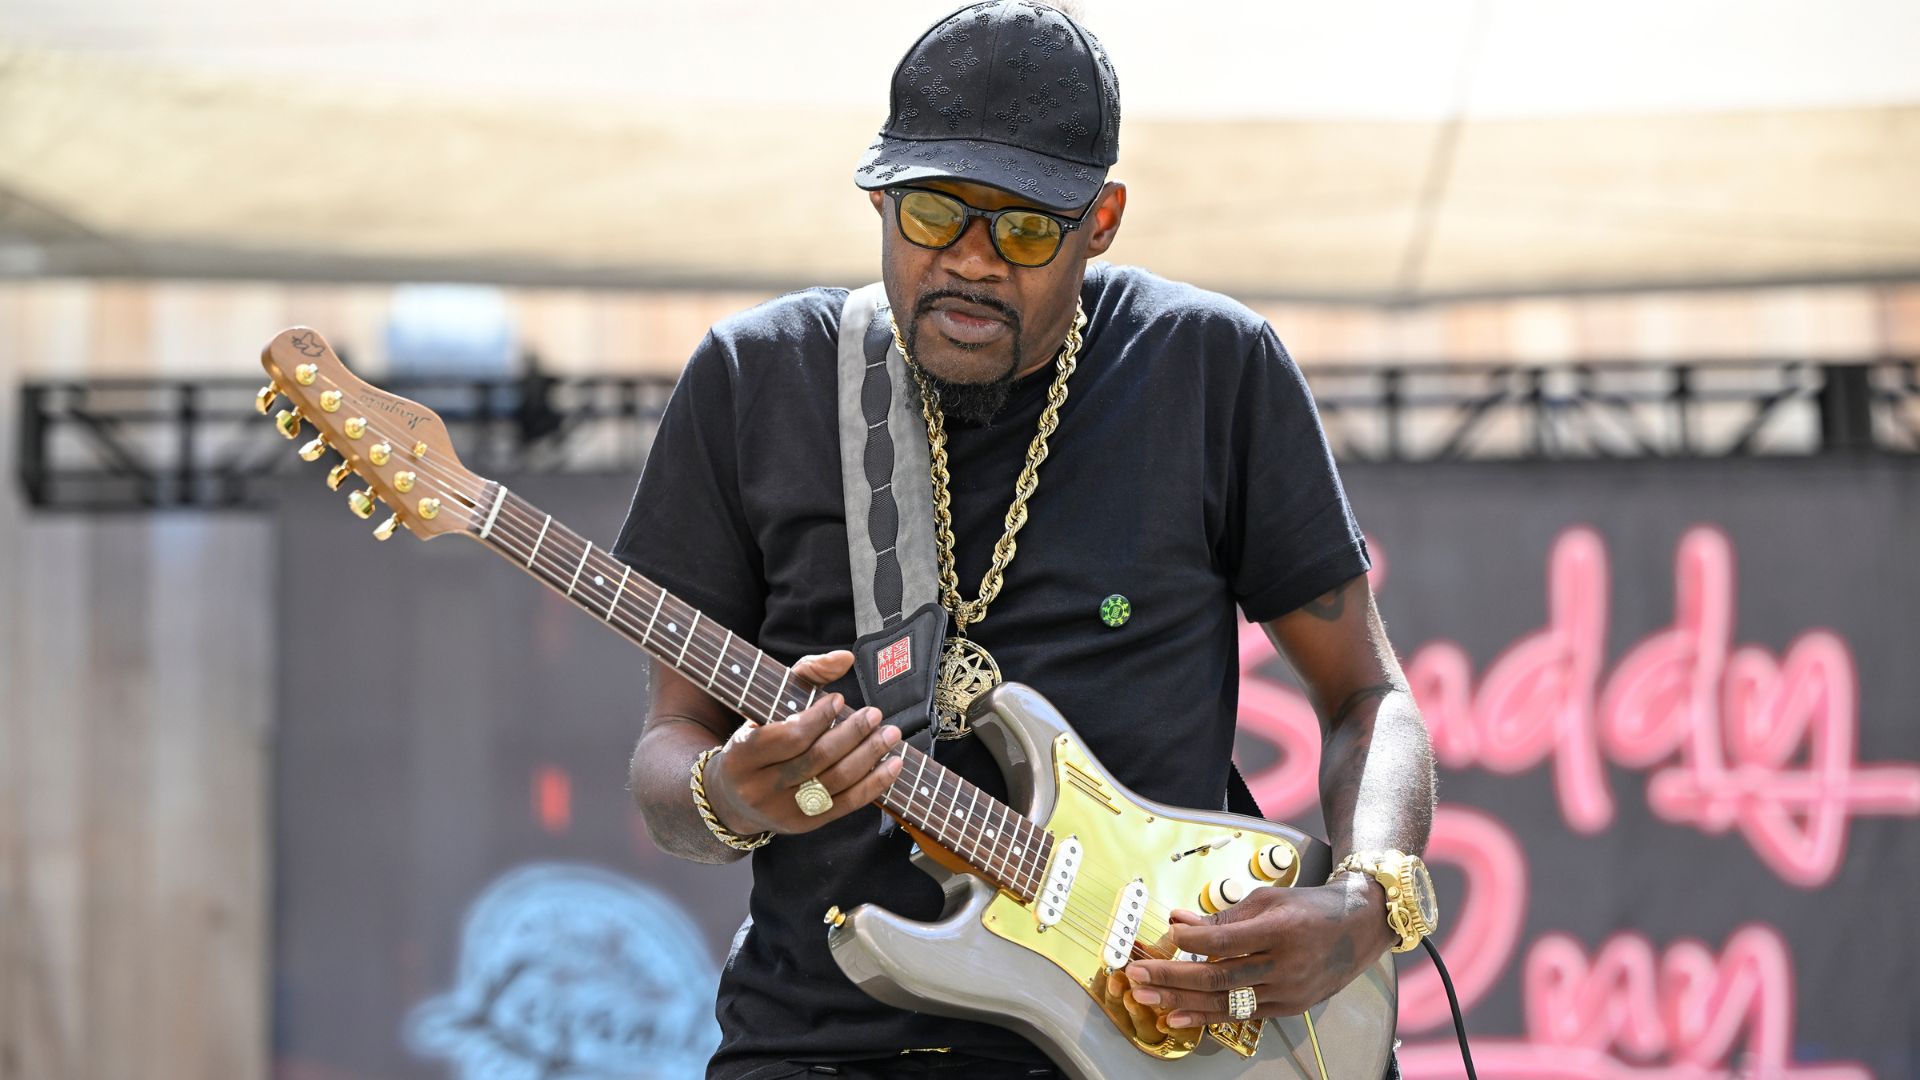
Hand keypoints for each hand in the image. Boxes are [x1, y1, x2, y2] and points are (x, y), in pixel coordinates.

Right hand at [703, 651, 902, 835]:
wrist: (733, 798)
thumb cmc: (757, 738)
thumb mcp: (767, 703)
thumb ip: (805, 673)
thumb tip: (846, 658)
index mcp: (743, 755)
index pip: (789, 737)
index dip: (819, 718)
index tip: (840, 699)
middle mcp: (760, 787)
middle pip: (816, 760)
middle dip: (852, 735)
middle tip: (875, 715)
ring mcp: (782, 811)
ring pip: (834, 782)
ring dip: (869, 756)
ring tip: (890, 735)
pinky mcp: (803, 825)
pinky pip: (845, 805)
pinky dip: (874, 784)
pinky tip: (893, 765)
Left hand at [1118, 877, 1394, 1028]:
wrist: (1358, 928)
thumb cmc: (1310, 908)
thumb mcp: (1268, 899)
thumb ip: (1223, 914)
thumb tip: (1179, 920)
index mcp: (1282, 930)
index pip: (1227, 940)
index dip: (1193, 939)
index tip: (1166, 935)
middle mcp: (1286, 965)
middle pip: (1220, 976)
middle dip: (1173, 976)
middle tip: (1138, 974)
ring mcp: (1288, 991)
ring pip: (1225, 1001)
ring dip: (1181, 999)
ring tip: (1147, 996)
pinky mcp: (1288, 1008)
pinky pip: (1240, 1014)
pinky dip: (1206, 1015)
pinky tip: (1178, 1015)